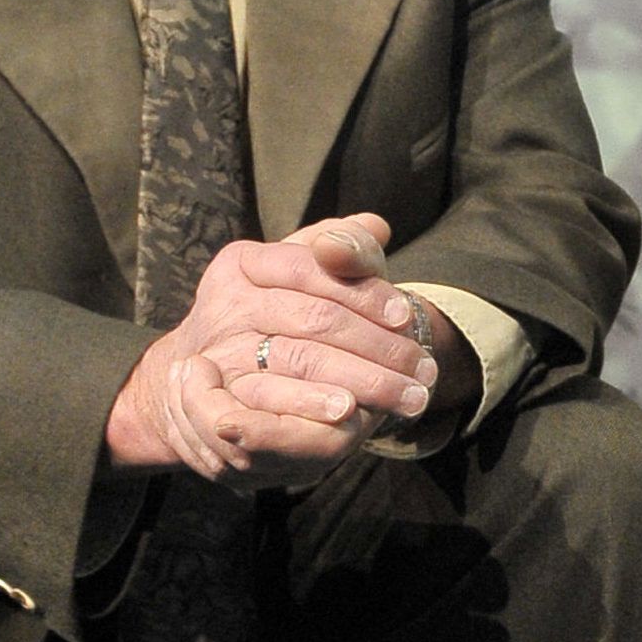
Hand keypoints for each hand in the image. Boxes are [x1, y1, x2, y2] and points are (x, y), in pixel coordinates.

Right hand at [103, 214, 434, 489]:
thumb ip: (342, 249)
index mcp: (243, 263)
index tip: (406, 317)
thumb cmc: (280, 316)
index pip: (310, 268)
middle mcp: (224, 306)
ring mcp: (218, 355)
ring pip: (301, 360)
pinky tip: (351, 414)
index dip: (363, 291)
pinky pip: (273, 403)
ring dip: (363, 380)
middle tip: (425, 370)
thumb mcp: (309, 277)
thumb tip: (376, 226)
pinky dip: (315, 407)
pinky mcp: (216, 401)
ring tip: (408, 396)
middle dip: (378, 345)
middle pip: (314, 318)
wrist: (217, 378)